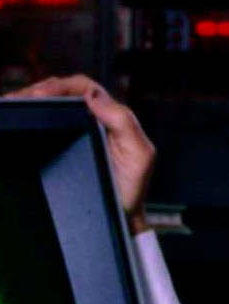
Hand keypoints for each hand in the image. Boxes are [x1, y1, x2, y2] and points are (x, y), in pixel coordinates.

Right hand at [5, 75, 155, 234]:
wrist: (121, 217)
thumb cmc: (132, 187)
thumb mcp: (139, 154)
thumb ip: (124, 122)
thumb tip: (93, 96)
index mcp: (111, 116)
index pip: (83, 88)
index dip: (61, 86)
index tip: (39, 94)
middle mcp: (93, 120)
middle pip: (62, 93)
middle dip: (38, 90)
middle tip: (18, 99)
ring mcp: (77, 133)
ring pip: (50, 107)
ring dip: (29, 102)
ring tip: (10, 105)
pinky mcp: (61, 148)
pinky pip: (43, 127)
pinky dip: (28, 120)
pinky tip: (14, 119)